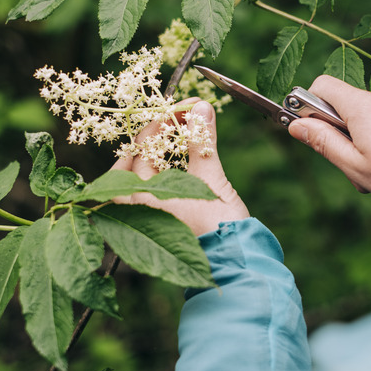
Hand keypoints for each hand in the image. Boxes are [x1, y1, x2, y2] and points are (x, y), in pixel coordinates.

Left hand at [111, 100, 248, 236]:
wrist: (235, 261)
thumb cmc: (218, 227)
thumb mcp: (210, 178)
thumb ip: (201, 141)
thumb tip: (200, 110)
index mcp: (140, 197)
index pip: (139, 148)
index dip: (159, 123)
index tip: (182, 108)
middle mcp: (139, 208)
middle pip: (136, 162)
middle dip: (156, 136)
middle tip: (178, 118)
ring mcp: (151, 216)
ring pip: (144, 176)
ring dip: (160, 152)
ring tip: (180, 133)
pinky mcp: (167, 220)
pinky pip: (157, 188)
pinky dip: (167, 169)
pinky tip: (183, 157)